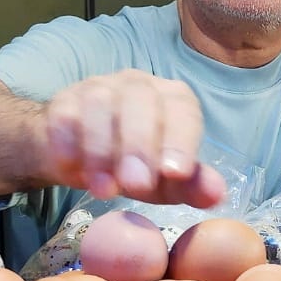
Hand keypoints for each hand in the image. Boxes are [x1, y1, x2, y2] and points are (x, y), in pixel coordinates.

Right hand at [42, 70, 226, 207]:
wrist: (77, 158)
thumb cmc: (132, 167)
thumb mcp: (165, 183)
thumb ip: (191, 186)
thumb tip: (216, 195)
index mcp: (172, 99)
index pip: (182, 110)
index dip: (180, 141)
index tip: (175, 173)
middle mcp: (138, 85)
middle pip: (141, 100)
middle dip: (140, 146)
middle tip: (136, 186)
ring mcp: (99, 88)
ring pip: (101, 103)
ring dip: (103, 149)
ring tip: (105, 190)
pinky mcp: (64, 101)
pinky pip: (65, 114)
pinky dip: (68, 142)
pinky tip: (72, 169)